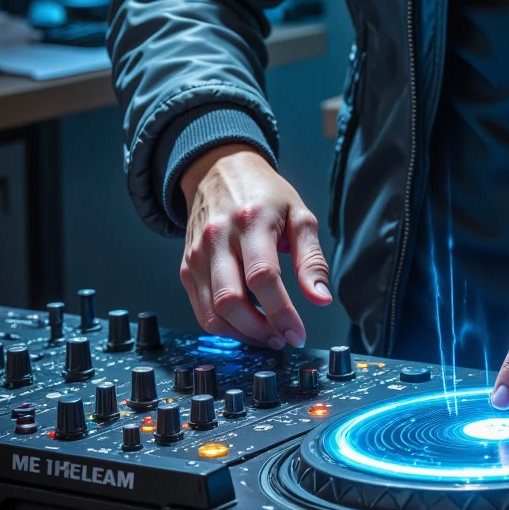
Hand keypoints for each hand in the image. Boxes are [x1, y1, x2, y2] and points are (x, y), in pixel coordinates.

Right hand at [179, 143, 331, 349]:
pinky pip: (200, 310)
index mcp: (251, 221)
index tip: (298, 334)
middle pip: (231, 300)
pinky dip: (223, 327)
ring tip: (268, 336)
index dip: (282, 312)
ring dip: (242, 335)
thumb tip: (321, 299)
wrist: (220, 171)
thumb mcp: (299, 215)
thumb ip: (311, 258)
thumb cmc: (265, 194)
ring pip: (212, 313)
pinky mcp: (187, 267)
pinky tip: (245, 326)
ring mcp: (197, 254)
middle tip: (283, 338)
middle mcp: (218, 238)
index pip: (263, 277)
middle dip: (260, 331)